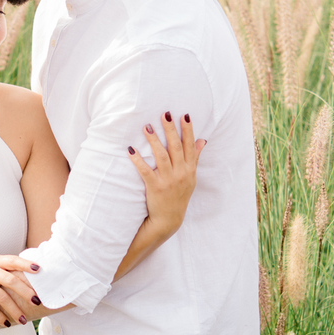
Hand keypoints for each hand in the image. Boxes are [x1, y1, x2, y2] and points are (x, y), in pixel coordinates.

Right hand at [0, 254, 40, 328]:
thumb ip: (2, 267)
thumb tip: (26, 274)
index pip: (13, 260)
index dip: (26, 264)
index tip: (39, 270)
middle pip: (11, 280)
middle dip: (26, 292)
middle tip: (37, 302)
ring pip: (2, 297)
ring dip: (14, 310)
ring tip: (24, 320)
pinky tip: (7, 323)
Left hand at [129, 112, 204, 236]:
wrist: (170, 219)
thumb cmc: (179, 195)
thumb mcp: (191, 178)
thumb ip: (195, 158)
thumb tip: (202, 140)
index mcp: (190, 169)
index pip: (190, 146)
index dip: (188, 130)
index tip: (185, 115)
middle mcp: (181, 173)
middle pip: (176, 147)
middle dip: (171, 130)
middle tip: (165, 114)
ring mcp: (168, 181)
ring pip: (161, 156)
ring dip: (154, 141)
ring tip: (147, 127)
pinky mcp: (155, 188)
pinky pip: (145, 171)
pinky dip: (138, 160)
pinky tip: (131, 150)